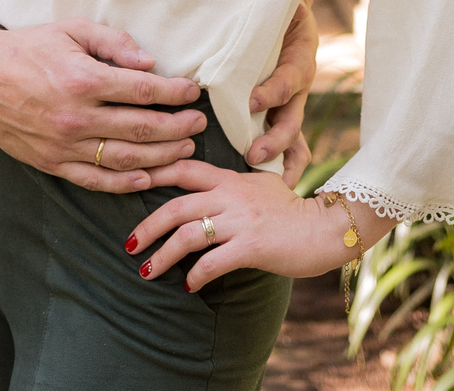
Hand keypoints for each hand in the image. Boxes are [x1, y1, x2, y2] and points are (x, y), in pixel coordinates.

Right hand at [0, 19, 207, 193]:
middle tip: (198, 123)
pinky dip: (125, 183)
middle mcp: (76, 117)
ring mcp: (64, 145)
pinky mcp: (52, 164)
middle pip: (142, 128)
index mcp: (83, 80)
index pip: (143, 91)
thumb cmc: (27, 47)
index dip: (174, 92)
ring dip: (162, 157)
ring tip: (185, 150)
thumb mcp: (70, 29)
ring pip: (125, 159)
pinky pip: (96, 180)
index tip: (193, 91)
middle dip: (177, 127)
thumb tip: (149, 61)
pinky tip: (148, 177)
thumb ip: (112, 42)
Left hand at [125, 161, 379, 291]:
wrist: (324, 228)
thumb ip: (232, 185)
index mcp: (230, 178)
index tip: (129, 183)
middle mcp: (230, 195)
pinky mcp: (251, 245)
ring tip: (147, 272)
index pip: (184, 168)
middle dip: (147, 227)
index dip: (154, 173)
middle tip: (129, 245)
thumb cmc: (291, 211)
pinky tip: (188, 286)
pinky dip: (195, 275)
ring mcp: (240, 220)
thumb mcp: (260, 185)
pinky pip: (213, 262)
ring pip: (187, 235)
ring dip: (163, 256)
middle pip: (176, 206)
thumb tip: (208, 192)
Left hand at [246, 0, 317, 182]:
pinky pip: (286, 144)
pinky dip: (278, 164)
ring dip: (278, 159)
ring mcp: (290, 104)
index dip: (272, 93)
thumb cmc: (283, 10)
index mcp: (299, 60)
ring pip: (292, 138)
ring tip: (260, 180)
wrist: (290, 14)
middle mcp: (297, 87)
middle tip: (252, 155)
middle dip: (275, 140)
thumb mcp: (288, 3)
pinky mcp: (280, 113)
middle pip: (292, 120)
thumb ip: (290, 4)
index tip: (251, 103)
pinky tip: (261, 185)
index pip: (288, 80)